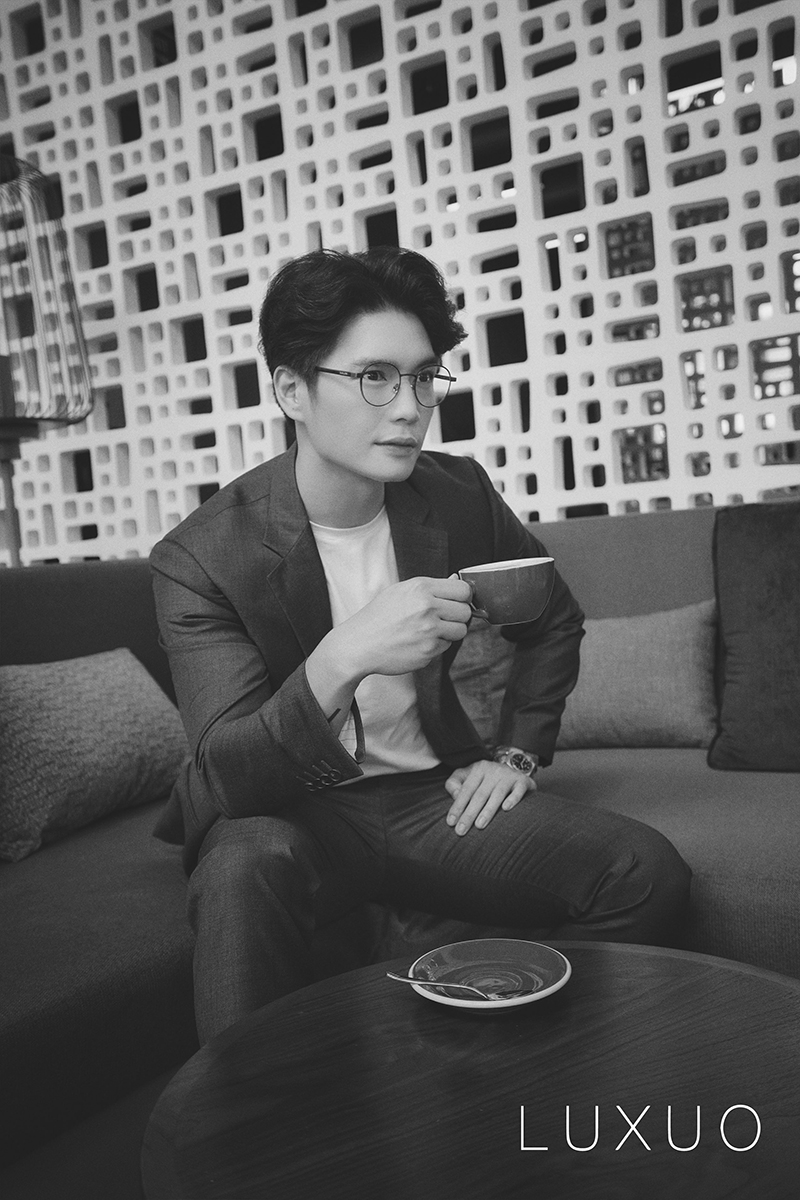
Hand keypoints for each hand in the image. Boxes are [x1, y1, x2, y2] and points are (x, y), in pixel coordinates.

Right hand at [332, 576, 472, 681]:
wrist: (359, 645)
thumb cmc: (377, 618)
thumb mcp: (400, 592)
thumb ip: (431, 587)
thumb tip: (456, 581)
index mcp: (421, 588)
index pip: (463, 590)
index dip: (462, 597)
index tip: (456, 602)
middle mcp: (427, 608)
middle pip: (466, 611)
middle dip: (457, 616)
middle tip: (441, 618)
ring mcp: (429, 631)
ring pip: (460, 631)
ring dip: (450, 632)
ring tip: (429, 630)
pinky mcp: (428, 651)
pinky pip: (446, 647)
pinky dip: (436, 645)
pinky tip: (419, 642)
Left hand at [444, 760, 536, 835]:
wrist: (515, 766)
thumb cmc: (485, 778)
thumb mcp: (467, 775)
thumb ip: (454, 783)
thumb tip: (455, 795)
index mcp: (478, 769)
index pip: (466, 790)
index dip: (457, 806)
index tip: (451, 823)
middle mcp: (494, 770)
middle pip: (480, 795)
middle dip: (469, 814)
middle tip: (461, 831)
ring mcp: (509, 775)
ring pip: (497, 794)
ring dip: (488, 811)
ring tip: (479, 826)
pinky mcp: (523, 781)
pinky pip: (518, 790)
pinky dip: (513, 799)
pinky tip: (506, 809)